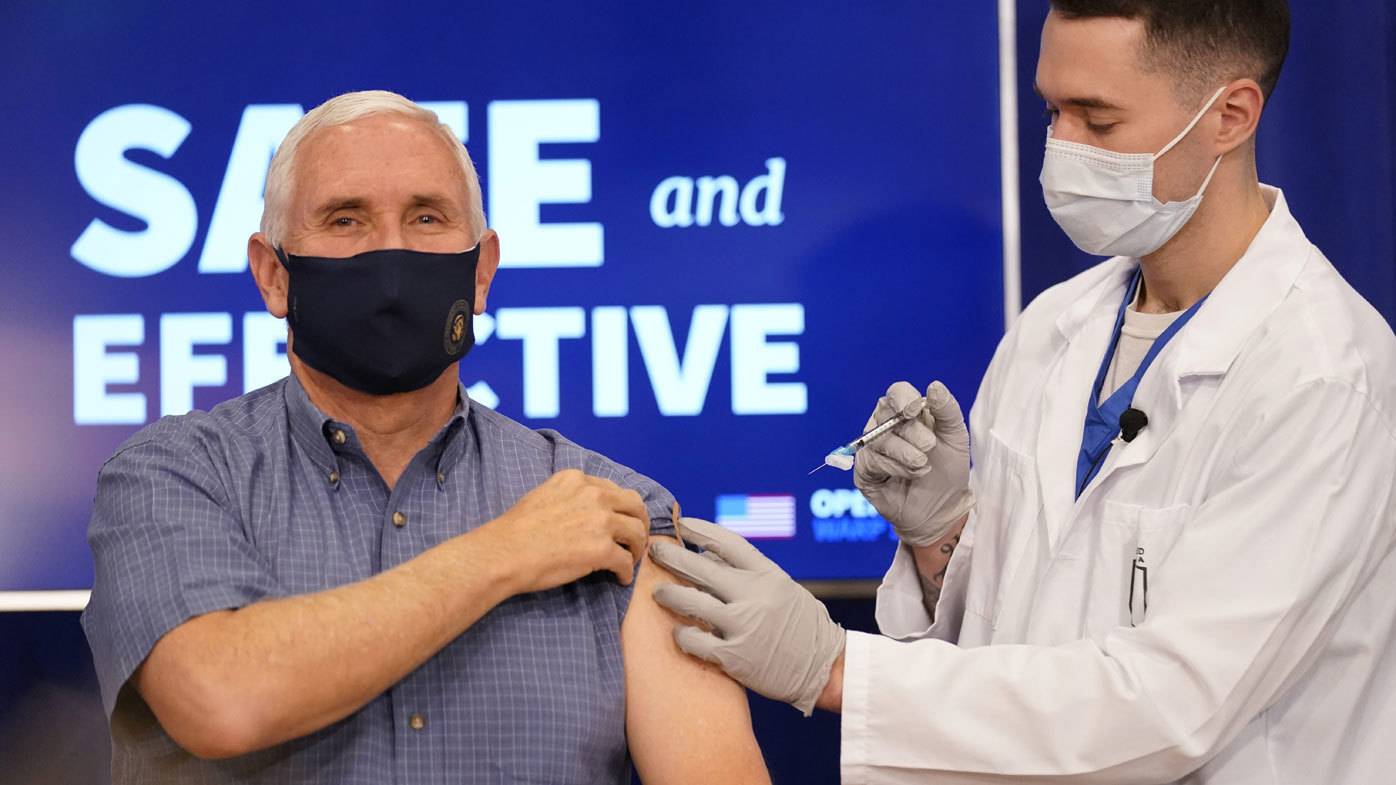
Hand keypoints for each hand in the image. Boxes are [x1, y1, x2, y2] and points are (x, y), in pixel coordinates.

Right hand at [477, 469, 649, 592]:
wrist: (504, 553)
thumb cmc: (517, 530)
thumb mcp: (545, 495)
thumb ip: (570, 496)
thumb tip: (586, 511)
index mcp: (578, 480)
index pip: (614, 490)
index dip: (622, 508)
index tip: (621, 521)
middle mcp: (594, 495)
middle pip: (635, 506)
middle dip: (639, 524)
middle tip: (636, 540)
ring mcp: (601, 521)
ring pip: (637, 533)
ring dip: (637, 548)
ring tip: (630, 560)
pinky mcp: (602, 549)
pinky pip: (626, 561)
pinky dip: (627, 572)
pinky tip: (620, 578)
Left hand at [648, 517, 844, 715]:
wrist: (825, 668)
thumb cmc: (803, 627)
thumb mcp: (784, 589)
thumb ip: (750, 574)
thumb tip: (709, 555)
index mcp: (769, 575)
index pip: (728, 542)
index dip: (702, 531)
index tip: (683, 524)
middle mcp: (754, 595)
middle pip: (701, 568)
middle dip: (672, 557)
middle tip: (654, 551)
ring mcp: (742, 626)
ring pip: (691, 603)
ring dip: (669, 595)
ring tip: (658, 592)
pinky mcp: (733, 656)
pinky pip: (695, 641)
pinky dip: (682, 635)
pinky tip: (678, 633)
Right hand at [853, 381, 973, 546]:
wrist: (942, 507)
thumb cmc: (948, 468)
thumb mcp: (956, 437)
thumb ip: (947, 410)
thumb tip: (934, 386)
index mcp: (907, 411)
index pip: (897, 393)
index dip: (903, 398)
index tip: (915, 410)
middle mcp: (885, 425)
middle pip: (885, 414)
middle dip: (911, 431)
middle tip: (930, 446)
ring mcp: (871, 447)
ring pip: (878, 439)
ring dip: (905, 453)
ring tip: (924, 465)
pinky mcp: (864, 470)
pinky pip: (872, 462)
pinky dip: (895, 469)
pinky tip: (912, 475)